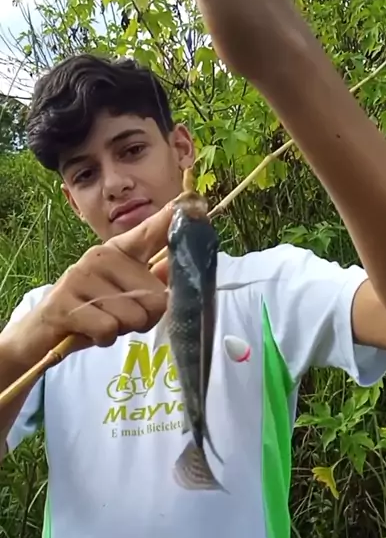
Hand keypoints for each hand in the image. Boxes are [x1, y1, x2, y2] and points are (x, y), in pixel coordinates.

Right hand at [22, 205, 172, 357]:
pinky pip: (108, 329)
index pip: (150, 231)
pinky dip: (104, 339)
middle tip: (120, 318)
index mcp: (119, 251)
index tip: (193, 199)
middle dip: (145, 318)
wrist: (40, 331)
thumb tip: (177, 266)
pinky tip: (89, 332)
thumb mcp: (125, 296)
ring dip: (122, 330)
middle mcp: (101, 256)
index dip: (172, 219)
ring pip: (134, 316)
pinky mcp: (65, 302)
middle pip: (156, 296)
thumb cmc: (91, 312)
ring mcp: (80, 276)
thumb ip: (153, 282)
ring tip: (102, 323)